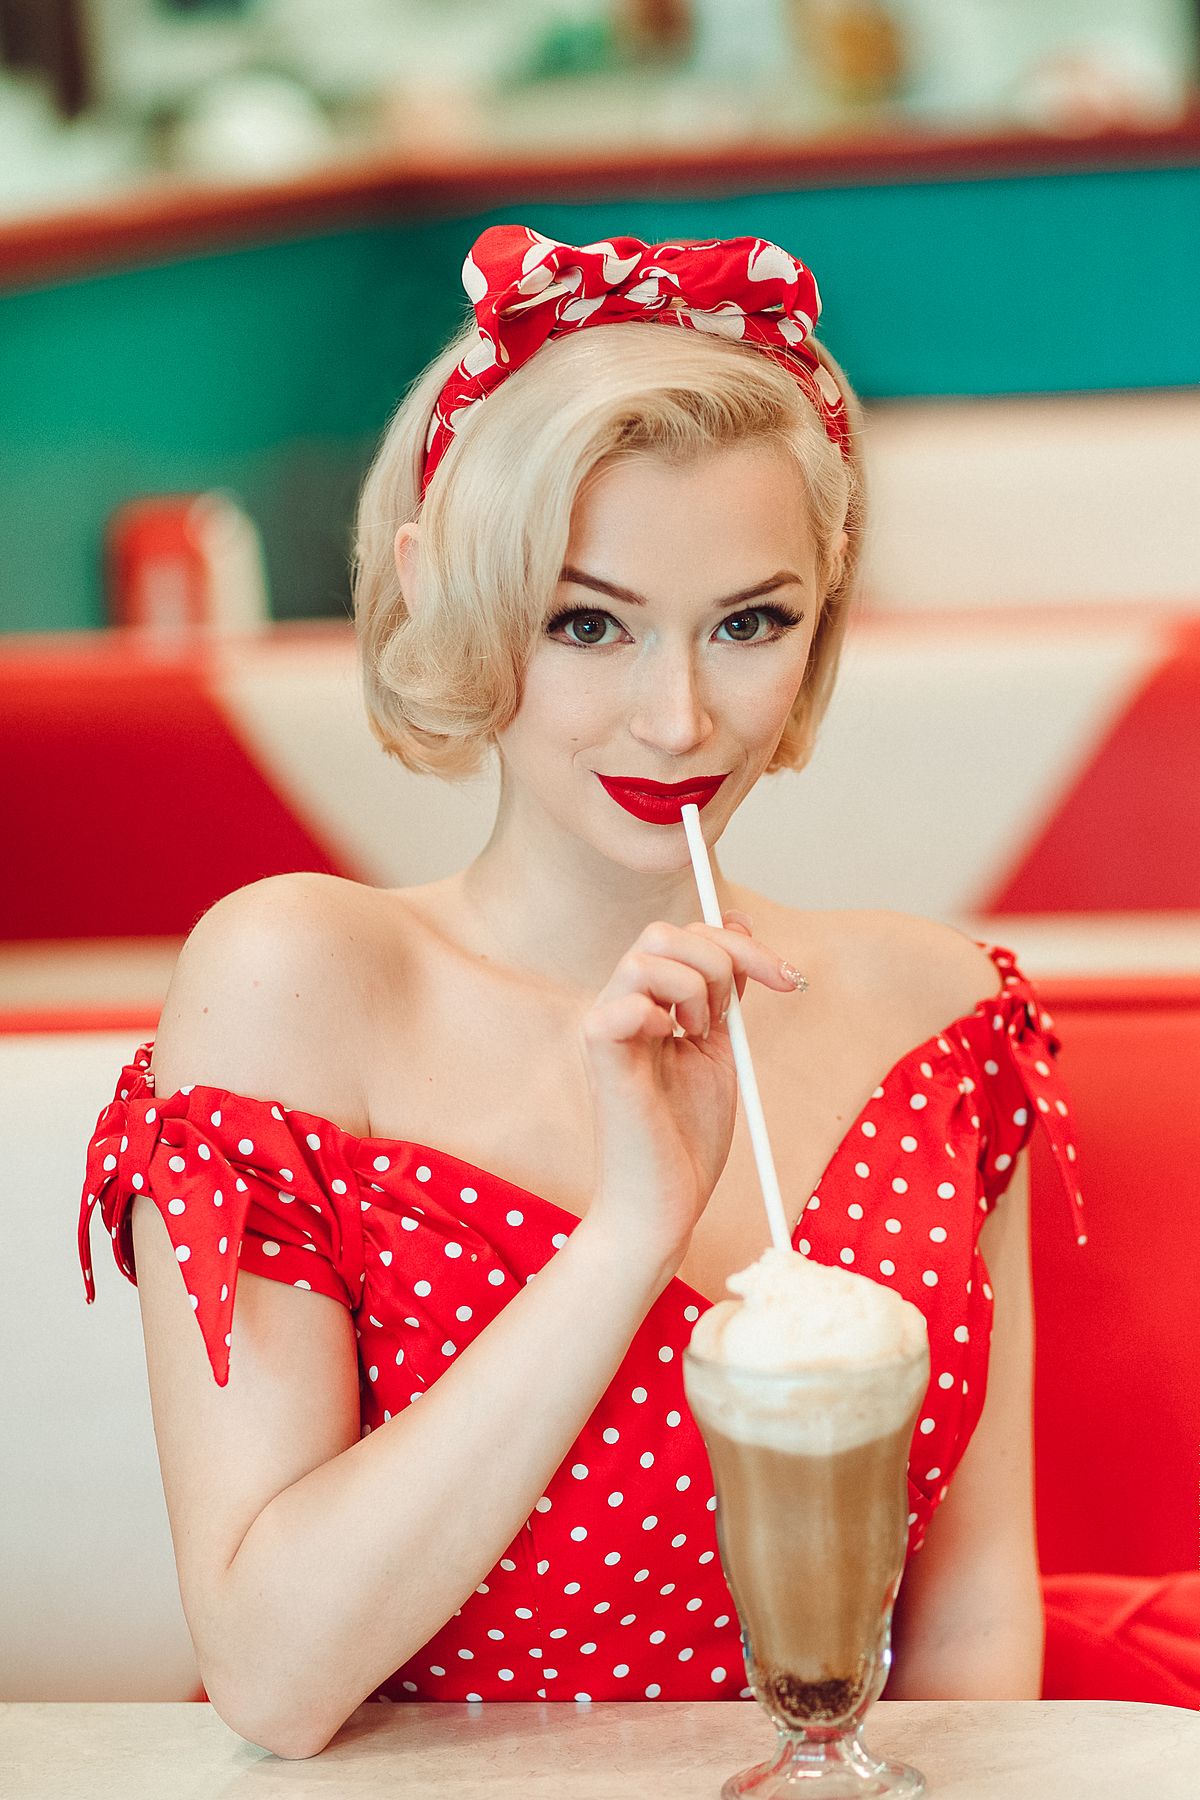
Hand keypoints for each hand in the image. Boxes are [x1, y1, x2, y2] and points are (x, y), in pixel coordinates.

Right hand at [577, 911, 802, 1271]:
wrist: (663, 1205)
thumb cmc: (686, 1140)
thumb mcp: (720, 1050)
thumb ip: (727, 993)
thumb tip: (740, 928)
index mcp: (649, 1005)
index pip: (685, 937)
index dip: (741, 945)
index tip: (788, 980)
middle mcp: (622, 1007)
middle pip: (662, 933)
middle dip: (720, 960)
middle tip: (732, 1017)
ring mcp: (606, 1027)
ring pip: (645, 956)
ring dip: (694, 988)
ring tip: (699, 1035)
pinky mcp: (599, 1055)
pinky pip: (622, 1004)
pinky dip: (657, 1014)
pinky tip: (670, 1043)